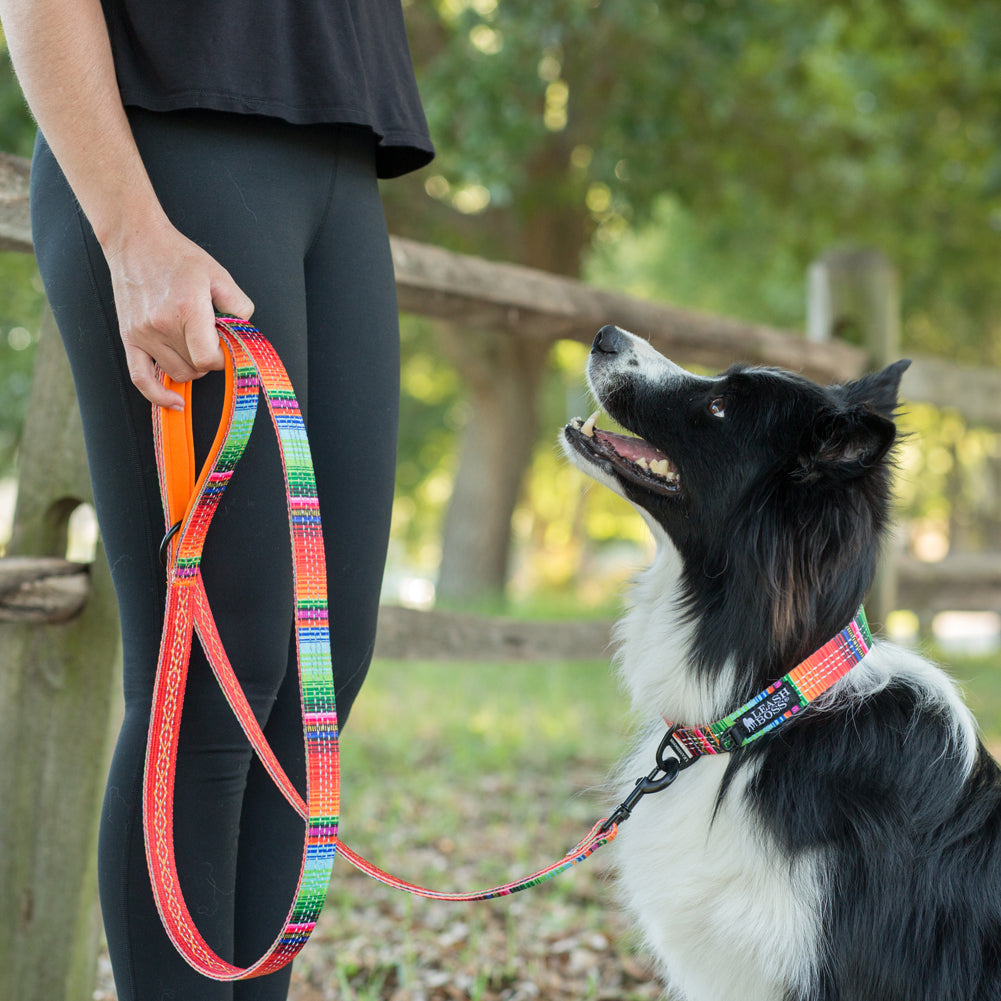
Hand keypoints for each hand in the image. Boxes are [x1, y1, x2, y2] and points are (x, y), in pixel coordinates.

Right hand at [103, 215, 253, 408]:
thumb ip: (239, 306)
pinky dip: (158, 395)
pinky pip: (140, 378)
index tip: (225, 346)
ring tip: (194, 347)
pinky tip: (174, 402)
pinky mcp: (129, 337)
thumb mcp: (219, 274)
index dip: (223, 359)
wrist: (135, 241)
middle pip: (195, 368)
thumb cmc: (179, 257)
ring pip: (176, 374)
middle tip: (211, 341)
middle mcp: (161, 325)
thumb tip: (246, 333)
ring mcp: (142, 334)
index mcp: (186, 310)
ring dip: (192, 369)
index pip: (209, 359)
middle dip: (209, 360)